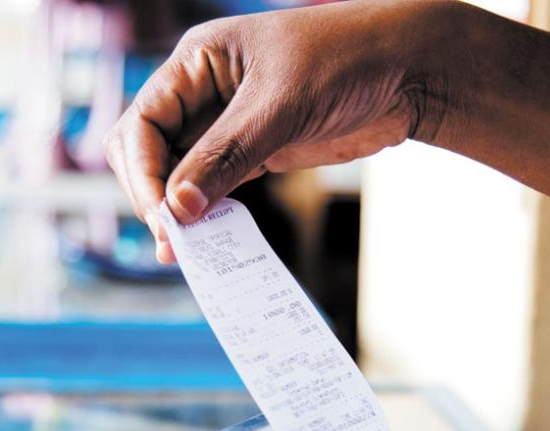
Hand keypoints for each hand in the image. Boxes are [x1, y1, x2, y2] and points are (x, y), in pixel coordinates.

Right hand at [103, 0, 454, 261]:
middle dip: (154, 193)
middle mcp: (205, 91)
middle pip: (151, 150)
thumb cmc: (346, 59)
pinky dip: (210, 210)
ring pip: (182, 172)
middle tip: (174, 242)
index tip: (164, 216)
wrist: (406, 71)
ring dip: (180, 210)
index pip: (143, 122)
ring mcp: (230, 123)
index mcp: (197, 62)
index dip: (143, 172)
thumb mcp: (280, 103)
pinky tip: (211, 238)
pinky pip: (218, 184)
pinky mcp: (258, 149)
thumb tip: (178, 207)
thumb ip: (227, 154)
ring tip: (187, 253)